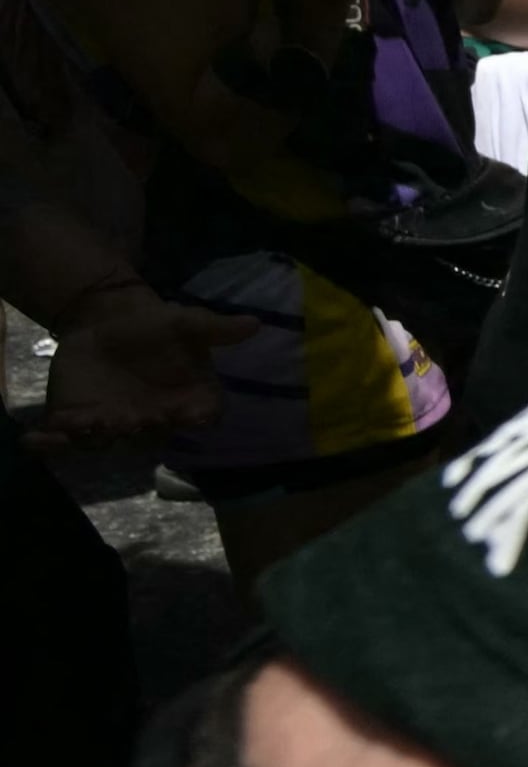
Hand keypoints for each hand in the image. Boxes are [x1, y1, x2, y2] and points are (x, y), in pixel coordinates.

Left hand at [29, 282, 238, 449]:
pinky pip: (65, 440)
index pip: (203, 416)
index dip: (197, 418)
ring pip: (105, 440)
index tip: (190, 414)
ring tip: (78, 424)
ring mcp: (115, 425)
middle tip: (124, 420)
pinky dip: (48, 443)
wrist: (108, 327)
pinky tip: (32, 440)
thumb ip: (215, 328)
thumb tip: (255, 322)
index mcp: (191, 401)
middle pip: (149, 434)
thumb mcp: (184, 323)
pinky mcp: (78, 422)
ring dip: (92, 437)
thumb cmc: (154, 328)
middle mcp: (156, 421)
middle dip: (135, 430)